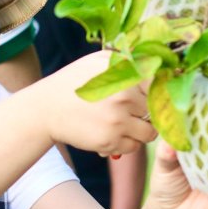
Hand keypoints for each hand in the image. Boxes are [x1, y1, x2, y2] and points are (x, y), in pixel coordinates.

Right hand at [35, 51, 157, 157]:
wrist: (46, 108)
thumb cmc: (75, 82)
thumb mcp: (99, 61)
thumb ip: (129, 61)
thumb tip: (160, 65)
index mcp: (125, 74)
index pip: (161, 85)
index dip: (161, 92)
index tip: (155, 95)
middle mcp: (124, 97)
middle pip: (158, 111)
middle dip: (149, 112)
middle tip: (135, 110)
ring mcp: (117, 121)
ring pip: (149, 133)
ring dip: (141, 130)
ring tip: (125, 123)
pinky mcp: (109, 141)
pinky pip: (133, 147)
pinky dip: (127, 143)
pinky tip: (113, 133)